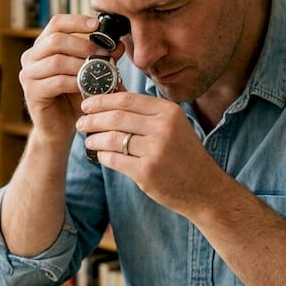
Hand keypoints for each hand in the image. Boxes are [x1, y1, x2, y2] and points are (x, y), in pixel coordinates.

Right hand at [19, 14, 120, 142]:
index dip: (77, 21)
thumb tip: (119, 44)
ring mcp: (28, 75)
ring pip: (57, 60)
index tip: (97, 25)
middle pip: (56, 40)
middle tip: (103, 53)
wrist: (60, 129)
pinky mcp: (32, 92)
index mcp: (42, 46)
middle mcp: (31, 57)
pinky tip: (88, 86)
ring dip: (82, 64)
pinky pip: (57, 81)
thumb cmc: (73, 98)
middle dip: (84, 45)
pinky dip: (76, 82)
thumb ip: (101, 58)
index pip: (56, 23)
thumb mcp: (89, 74)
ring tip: (99, 71)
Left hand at [76, 91, 227, 215]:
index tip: (87, 104)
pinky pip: (114, 159)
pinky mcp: (147, 172)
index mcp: (169, 111)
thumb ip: (146, 113)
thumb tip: (110, 98)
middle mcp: (163, 128)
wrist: (204, 188)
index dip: (101, 100)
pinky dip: (103, 156)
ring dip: (95, 139)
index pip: (126, 99)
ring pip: (112, 138)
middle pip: (116, 117)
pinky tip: (101, 155)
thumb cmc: (183, 155)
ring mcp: (155, 150)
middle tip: (81, 123)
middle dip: (92, 119)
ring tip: (89, 141)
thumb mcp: (173, 126)